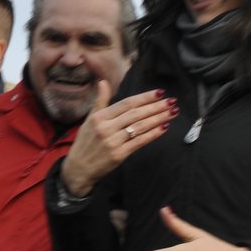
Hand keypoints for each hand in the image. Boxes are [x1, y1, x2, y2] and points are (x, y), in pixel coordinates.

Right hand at [59, 81, 177, 195]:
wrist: (78, 168)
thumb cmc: (86, 142)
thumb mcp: (89, 119)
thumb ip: (100, 101)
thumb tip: (103, 82)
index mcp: (100, 117)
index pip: (127, 103)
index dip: (145, 97)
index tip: (160, 92)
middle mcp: (106, 128)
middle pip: (136, 114)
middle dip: (156, 107)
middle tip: (172, 102)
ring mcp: (112, 142)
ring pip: (140, 127)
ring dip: (158, 119)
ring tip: (172, 113)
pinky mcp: (118, 155)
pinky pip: (139, 142)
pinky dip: (153, 134)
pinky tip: (164, 128)